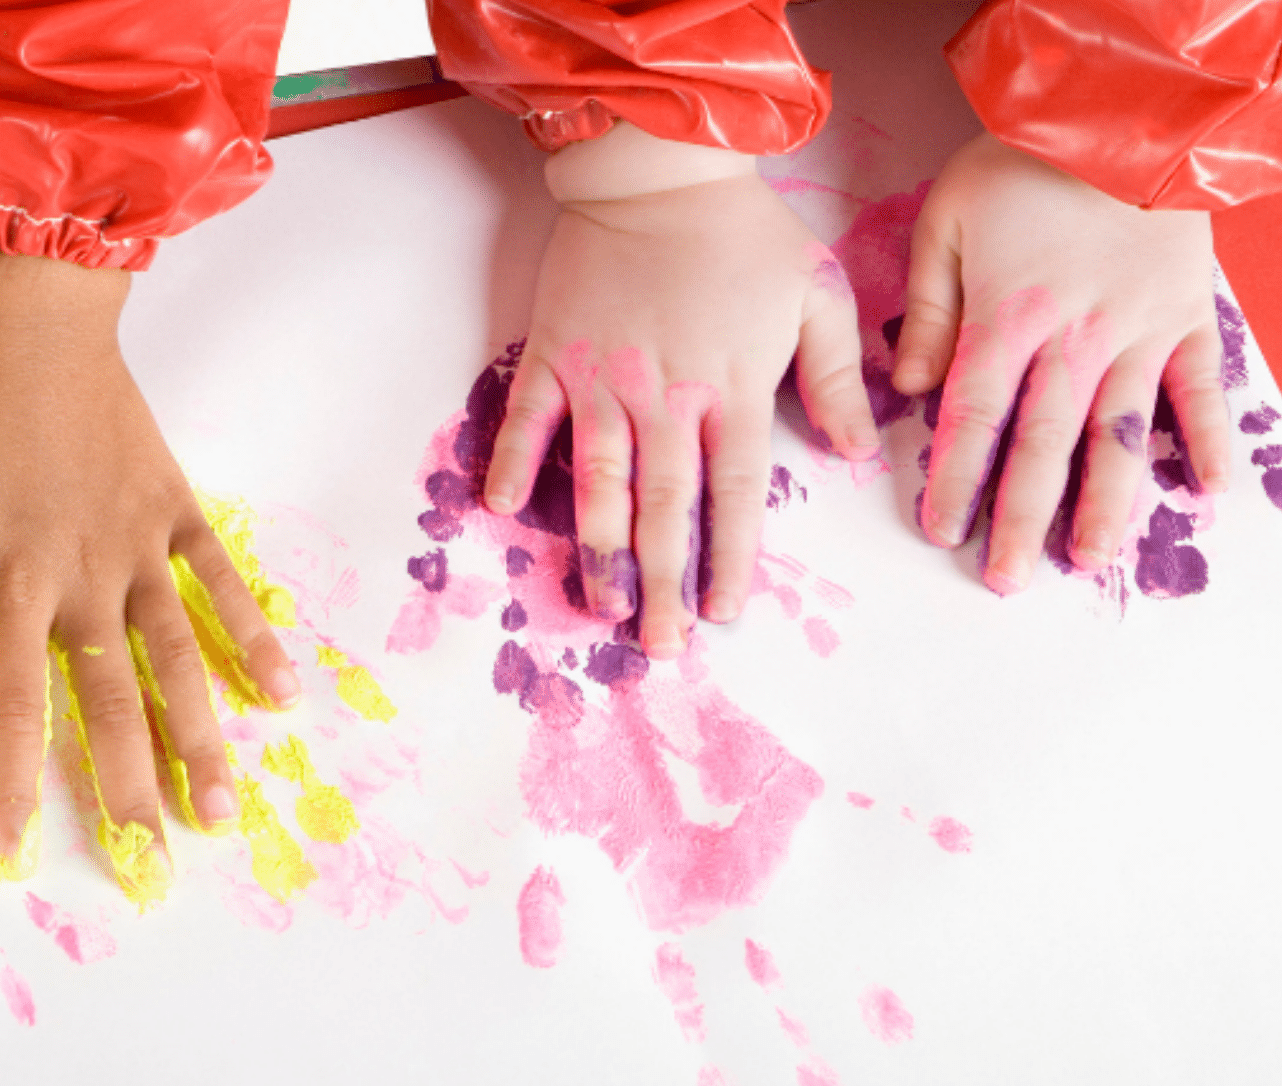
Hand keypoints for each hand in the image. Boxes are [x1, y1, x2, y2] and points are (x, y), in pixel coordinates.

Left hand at [0, 241, 298, 902]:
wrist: (30, 306)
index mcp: (10, 580)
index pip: (13, 707)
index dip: (15, 788)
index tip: (21, 859)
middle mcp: (85, 580)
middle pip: (111, 706)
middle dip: (130, 792)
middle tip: (154, 869)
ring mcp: (139, 549)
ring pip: (178, 662)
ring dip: (202, 741)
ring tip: (224, 813)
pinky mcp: (173, 512)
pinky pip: (220, 584)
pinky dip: (252, 636)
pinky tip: (281, 694)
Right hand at [485, 124, 877, 655]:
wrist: (659, 170)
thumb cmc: (745, 233)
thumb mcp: (816, 294)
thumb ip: (837, 376)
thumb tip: (852, 450)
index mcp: (734, 388)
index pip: (734, 496)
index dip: (729, 560)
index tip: (724, 615)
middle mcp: (667, 397)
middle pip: (665, 510)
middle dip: (663, 583)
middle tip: (659, 644)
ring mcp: (603, 379)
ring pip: (599, 482)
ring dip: (598, 549)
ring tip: (599, 604)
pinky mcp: (555, 354)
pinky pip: (529, 418)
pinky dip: (515, 462)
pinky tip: (502, 508)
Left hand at [893, 132, 1229, 589]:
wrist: (1120, 115)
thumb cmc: (1020, 167)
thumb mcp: (945, 222)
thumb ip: (927, 311)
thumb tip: (907, 388)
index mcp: (1008, 319)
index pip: (973, 419)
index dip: (955, 479)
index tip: (941, 530)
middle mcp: (1075, 340)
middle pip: (1043, 447)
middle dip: (1021, 519)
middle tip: (1006, 579)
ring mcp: (1139, 334)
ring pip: (1121, 435)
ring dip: (1107, 504)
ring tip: (1090, 560)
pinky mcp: (1186, 320)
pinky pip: (1200, 390)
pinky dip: (1205, 440)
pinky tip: (1209, 494)